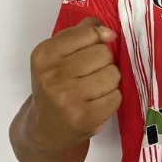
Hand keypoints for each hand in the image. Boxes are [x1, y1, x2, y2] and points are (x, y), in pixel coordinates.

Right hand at [28, 17, 121, 151]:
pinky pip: (116, 96)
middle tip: (88, 74)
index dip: (96, 39)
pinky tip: (96, 103)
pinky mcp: (85, 118)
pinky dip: (111, 98)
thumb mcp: (59, 53)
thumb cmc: (56, 84)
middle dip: (103, 61)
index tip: (90, 49)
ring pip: (113, 73)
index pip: (88, 33)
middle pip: (103, 53)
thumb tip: (108, 32)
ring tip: (93, 89)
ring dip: (109, 80)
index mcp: (44, 55)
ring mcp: (68, 99)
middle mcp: (53, 76)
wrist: (45, 129)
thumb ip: (82, 33)